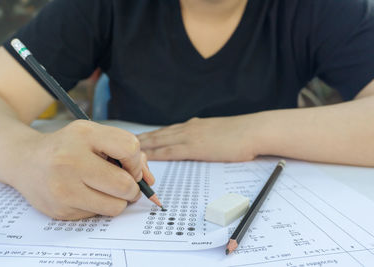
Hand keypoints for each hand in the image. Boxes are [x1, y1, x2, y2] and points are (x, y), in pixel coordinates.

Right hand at [11, 120, 154, 219]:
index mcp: (84, 135)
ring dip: (118, 201)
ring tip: (105, 189)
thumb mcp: (94, 136)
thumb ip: (125, 151)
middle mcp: (70, 161)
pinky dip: (99, 207)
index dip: (136, 162)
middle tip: (124, 184)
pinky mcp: (60, 210)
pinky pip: (98, 215)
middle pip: (125, 185)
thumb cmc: (67, 147)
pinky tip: (85, 194)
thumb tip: (149, 180)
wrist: (25, 160)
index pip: (130, 148)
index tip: (129, 166)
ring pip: (115, 206)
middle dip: (132, 188)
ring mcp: (63, 188)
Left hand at [138, 116, 261, 161]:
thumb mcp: (219, 132)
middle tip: (123, 143)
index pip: (167, 131)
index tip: (138, 139)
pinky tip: (145, 157)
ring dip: (143, 146)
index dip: (152, 136)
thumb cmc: (241, 134)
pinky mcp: (194, 147)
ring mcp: (190, 137)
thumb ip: (206, 136)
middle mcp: (188, 129)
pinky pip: (170, 151)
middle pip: (158, 134)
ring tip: (127, 149)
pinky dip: (155, 154)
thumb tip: (200, 142)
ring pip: (159, 141)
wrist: (252, 131)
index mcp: (194, 126)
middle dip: (141, 140)